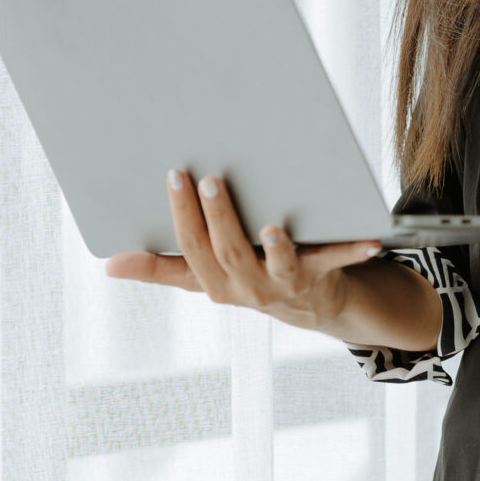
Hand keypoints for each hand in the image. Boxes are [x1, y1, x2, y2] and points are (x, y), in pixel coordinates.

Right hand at [104, 169, 384, 332]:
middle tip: (210, 179)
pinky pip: (337, 261)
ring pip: (277, 266)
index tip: (174, 175)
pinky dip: (353, 249)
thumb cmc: (250, 277)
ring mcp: (285, 284)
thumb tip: (109, 264)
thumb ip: (162, 267)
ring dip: (275, 248)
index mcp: (215, 284)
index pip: (190, 250)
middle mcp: (248, 289)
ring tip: (272, 226)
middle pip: (229, 254)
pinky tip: (370, 238)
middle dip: (219, 219)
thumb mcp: (203, 276)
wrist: (313, 304)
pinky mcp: (322, 275)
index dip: (182, 215)